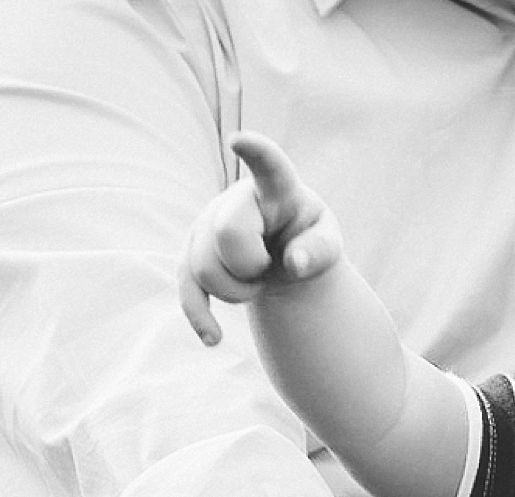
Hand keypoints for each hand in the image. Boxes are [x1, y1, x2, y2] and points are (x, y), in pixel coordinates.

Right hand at [180, 131, 344, 345]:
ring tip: (257, 278)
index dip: (256, 153)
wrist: (282, 256)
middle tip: (267, 264)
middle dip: (249, 263)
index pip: (269, 167)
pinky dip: (201, 317)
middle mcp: (234, 200)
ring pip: (206, 269)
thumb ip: (318, 252)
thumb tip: (294, 263)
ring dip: (237, 290)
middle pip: (227, 235)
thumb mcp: (326, 245)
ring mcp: (206, 226)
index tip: (240, 140)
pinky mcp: (192, 257)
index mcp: (275, 188)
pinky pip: (188, 291)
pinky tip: (214, 339)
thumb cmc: (307, 241)